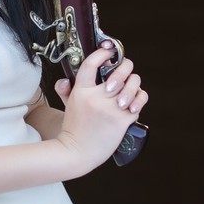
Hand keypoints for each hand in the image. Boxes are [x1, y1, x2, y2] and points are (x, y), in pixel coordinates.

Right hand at [53, 44, 148, 175]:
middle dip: (126, 66)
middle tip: (125, 68)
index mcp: (81, 91)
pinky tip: (133, 104)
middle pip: (119, 71)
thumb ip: (65, 90)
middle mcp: (96, 98)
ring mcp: (110, 109)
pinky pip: (138, 104)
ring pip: (133, 85)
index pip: (91, 64)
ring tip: (130, 88)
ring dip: (134, 84)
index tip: (108, 51)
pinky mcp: (122, 120)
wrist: (77, 153)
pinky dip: (138, 102)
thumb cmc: (74, 128)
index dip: (102, 53)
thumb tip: (64, 80)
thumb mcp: (67, 106)